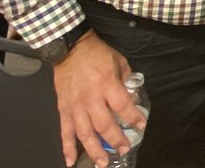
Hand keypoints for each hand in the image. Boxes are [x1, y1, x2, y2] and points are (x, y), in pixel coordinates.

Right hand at [51, 31, 144, 167]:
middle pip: (104, 125)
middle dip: (115, 139)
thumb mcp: (119, 61)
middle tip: (124, 149)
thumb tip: (132, 97)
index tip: (140, 125)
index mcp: (107, 84)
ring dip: (94, 150)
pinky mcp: (63, 109)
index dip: (133, 118)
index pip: (122, 106)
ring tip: (103, 163)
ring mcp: (75, 105)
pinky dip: (67, 147)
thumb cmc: (97, 54)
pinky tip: (70, 161)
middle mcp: (91, 98)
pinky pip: (65, 131)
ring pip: (85, 133)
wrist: (70, 48)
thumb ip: (126, 80)